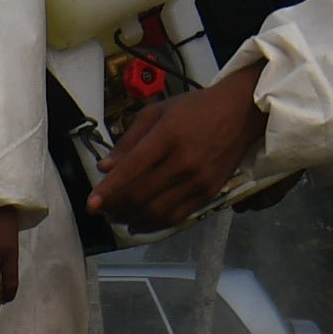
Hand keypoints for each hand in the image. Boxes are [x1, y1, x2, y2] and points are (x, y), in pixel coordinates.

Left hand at [88, 63, 264, 237]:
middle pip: (142, 194)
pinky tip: (138, 224)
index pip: (132, 169)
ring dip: (131, 219)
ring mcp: (198, 180)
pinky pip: (177, 216)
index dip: (109, 190)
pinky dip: (154, 225)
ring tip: (116, 217)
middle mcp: (184, 161)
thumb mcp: (157, 112)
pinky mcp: (209, 193)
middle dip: (116, 207)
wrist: (241, 112)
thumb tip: (105, 168)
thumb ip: (129, 140)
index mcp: (168, 135)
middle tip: (101, 210)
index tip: (91, 204)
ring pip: (157, 210)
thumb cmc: (195, 108)